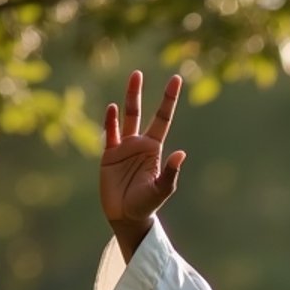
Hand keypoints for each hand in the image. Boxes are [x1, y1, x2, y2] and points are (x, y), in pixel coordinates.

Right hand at [100, 70, 185, 231]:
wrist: (126, 217)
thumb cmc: (146, 205)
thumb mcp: (160, 190)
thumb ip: (170, 173)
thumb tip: (181, 153)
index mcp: (153, 149)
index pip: (162, 118)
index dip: (168, 99)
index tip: (176, 79)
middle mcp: (139, 144)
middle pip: (140, 112)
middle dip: (138, 93)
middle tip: (139, 72)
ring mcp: (123, 148)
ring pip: (124, 117)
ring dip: (127, 99)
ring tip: (131, 78)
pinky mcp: (108, 155)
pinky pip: (109, 133)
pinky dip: (110, 120)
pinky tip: (111, 108)